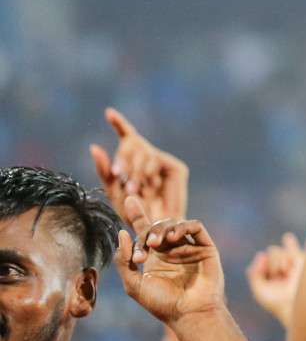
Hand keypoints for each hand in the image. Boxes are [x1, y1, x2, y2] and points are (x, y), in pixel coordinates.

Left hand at [90, 108, 188, 223]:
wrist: (154, 227)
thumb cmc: (132, 212)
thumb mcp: (113, 191)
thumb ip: (104, 169)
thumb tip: (94, 146)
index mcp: (133, 161)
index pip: (128, 137)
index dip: (120, 124)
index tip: (109, 112)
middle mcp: (149, 158)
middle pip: (132, 145)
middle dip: (123, 159)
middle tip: (117, 174)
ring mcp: (163, 162)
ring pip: (144, 154)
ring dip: (135, 171)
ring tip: (133, 189)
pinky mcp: (176, 168)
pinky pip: (157, 160)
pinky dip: (148, 172)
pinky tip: (148, 185)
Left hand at [115, 196, 225, 327]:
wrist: (188, 313)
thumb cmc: (161, 304)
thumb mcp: (134, 284)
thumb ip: (125, 260)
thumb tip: (122, 233)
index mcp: (155, 257)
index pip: (144, 230)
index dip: (137, 214)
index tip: (129, 198)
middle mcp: (171, 249)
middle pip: (157, 225)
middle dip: (148, 231)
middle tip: (146, 248)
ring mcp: (189, 247)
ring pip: (175, 223)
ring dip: (163, 228)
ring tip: (157, 243)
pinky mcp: (205, 247)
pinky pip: (195, 226)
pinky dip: (183, 226)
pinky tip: (174, 236)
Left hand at [245, 233, 303, 326]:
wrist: (297, 302)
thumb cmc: (278, 301)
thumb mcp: (259, 290)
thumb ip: (255, 273)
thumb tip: (261, 254)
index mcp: (269, 279)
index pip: (261, 263)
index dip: (261, 266)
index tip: (267, 276)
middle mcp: (280, 271)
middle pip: (271, 254)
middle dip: (272, 263)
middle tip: (280, 274)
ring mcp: (290, 265)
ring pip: (278, 251)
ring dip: (280, 259)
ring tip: (286, 271)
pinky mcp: (301, 260)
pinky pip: (293, 249)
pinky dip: (290, 243)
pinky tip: (287, 238)